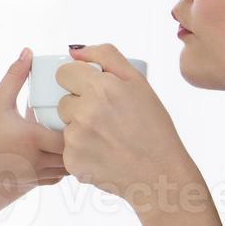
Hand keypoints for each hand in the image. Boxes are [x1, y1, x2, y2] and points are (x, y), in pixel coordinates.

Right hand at [0, 49, 65, 185]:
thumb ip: (16, 74)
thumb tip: (28, 51)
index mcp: (32, 138)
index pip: (69, 137)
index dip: (76, 127)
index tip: (75, 115)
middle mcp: (34, 160)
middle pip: (71, 155)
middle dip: (76, 142)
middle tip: (77, 127)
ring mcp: (30, 175)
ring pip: (64, 171)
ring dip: (68, 157)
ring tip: (67, 140)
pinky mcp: (24, 184)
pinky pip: (52, 179)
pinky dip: (58, 169)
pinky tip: (53, 155)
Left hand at [55, 44, 194, 209]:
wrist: (160, 173)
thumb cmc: (153, 128)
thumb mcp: (139, 82)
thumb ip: (106, 56)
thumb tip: (75, 51)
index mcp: (102, 87)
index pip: (64, 73)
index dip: (77, 80)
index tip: (91, 90)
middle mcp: (85, 111)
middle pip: (64, 100)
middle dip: (80, 106)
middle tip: (106, 118)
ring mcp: (76, 138)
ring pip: (66, 125)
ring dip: (80, 129)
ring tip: (108, 138)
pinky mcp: (72, 161)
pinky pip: (68, 149)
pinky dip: (82, 151)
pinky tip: (104, 155)